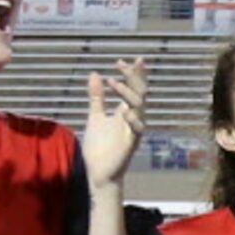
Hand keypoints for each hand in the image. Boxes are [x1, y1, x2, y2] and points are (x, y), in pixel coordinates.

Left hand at [83, 58, 146, 187]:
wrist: (98, 172)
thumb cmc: (99, 147)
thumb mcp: (95, 116)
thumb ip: (97, 97)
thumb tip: (94, 74)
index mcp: (125, 112)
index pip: (132, 88)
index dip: (130, 74)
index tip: (120, 61)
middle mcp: (133, 119)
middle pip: (139, 94)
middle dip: (134, 78)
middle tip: (124, 64)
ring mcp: (133, 131)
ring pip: (139, 108)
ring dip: (127, 93)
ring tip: (113, 82)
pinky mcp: (131, 144)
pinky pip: (137, 130)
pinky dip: (134, 120)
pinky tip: (126, 111)